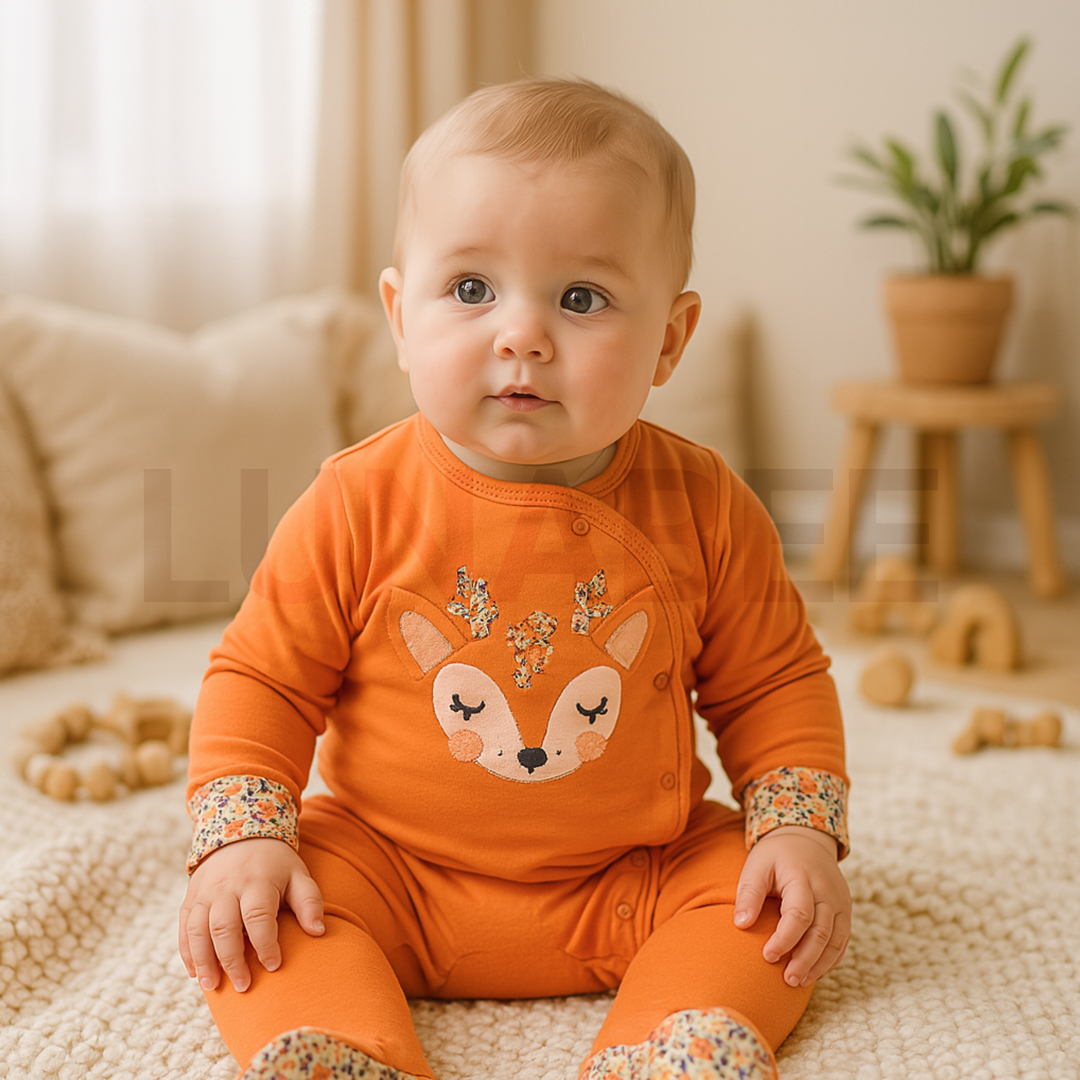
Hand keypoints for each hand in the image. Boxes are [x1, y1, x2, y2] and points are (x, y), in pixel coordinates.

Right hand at [178, 838, 324, 992]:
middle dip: (232, 960)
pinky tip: (195, 973)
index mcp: (257, 881)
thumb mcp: (298, 875)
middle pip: (224, 926)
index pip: (258, 916)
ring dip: (204, 960)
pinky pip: (184, 927)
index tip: (274, 966)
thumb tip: (318, 932)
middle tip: (243, 986)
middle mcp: (227, 887)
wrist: (240, 832)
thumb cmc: (275, 863)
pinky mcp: (191, 897)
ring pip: (198, 929)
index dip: (265, 943)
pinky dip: (187, 952)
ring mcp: (205, 892)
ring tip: (213, 986)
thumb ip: (309, 902)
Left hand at [733, 825, 850, 987]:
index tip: (767, 956)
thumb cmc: (775, 855)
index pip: (799, 915)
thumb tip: (740, 924)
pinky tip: (814, 971)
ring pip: (836, 940)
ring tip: (799, 981)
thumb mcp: (757, 865)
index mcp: (803, 878)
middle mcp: (827, 892)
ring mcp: (840, 902)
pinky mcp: (845, 911)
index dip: (785, 939)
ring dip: (819, 964)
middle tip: (787, 980)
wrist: (806, 839)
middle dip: (805, 959)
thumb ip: (749, 893)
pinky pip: (842, 941)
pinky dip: (830, 959)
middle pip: (821, 932)